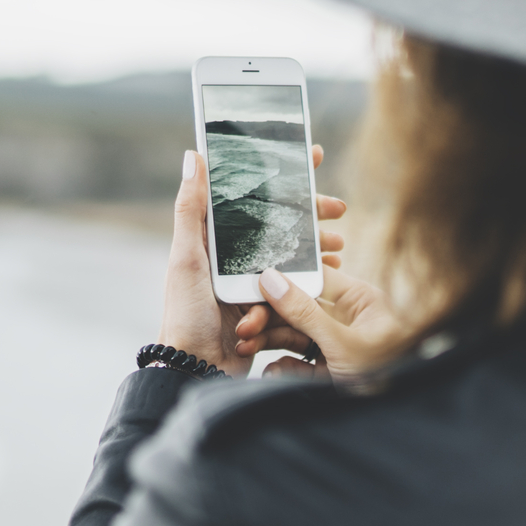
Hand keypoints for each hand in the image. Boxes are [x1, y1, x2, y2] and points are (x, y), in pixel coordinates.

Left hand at [157, 144, 346, 375]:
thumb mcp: (187, 258)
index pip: (250, 198)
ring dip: (318, 247)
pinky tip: (332, 273)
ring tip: (340, 245)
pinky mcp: (264, 308)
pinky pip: (295, 287)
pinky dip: (314, 278)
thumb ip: (191, 210)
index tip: (309, 157)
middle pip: (279, 225)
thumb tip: (194, 156)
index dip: (279, 176)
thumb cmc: (185, 314)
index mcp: (214, 241)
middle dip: (311, 215)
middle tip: (339, 209)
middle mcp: (233, 258)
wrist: (196, 369)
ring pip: (292, 255)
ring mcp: (250, 283)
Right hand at [236, 261, 408, 386]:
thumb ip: (305, 312)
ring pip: (291, 334)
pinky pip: (296, 360)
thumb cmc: (385, 376)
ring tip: (244, 349)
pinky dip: (281, 367)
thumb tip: (271, 279)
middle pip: (297, 307)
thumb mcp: (342, 343)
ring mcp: (334, 343)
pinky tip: (271, 374)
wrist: (388, 421)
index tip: (253, 288)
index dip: (283, 282)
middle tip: (245, 329)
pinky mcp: (326, 369)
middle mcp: (346, 318)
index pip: (314, 278)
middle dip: (268, 317)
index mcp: (359, 301)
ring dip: (266, 341)